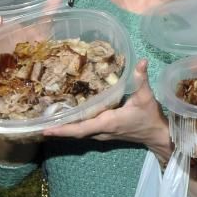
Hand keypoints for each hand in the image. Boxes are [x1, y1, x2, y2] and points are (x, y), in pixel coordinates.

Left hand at [42, 59, 170, 154]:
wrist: (157, 135)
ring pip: (79, 133)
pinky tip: (67, 119)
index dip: (64, 129)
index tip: (47, 129)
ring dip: (64, 128)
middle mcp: (101, 131)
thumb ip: (141, 79)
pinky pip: (85, 131)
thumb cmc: (150, 117)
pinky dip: (73, 127)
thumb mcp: (146, 97)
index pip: (82, 128)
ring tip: (48, 119)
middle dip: (58, 129)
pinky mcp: (105, 133)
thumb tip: (141, 61)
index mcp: (108, 122)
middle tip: (39, 122)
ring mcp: (102, 134)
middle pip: (75, 132)